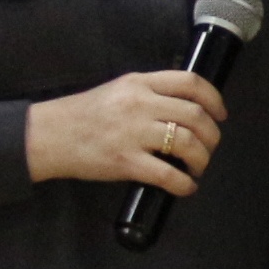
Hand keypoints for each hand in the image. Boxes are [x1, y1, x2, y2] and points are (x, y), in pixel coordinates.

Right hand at [26, 69, 225, 194]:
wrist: (47, 135)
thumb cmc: (84, 114)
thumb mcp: (118, 90)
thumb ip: (150, 93)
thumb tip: (186, 108)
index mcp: (139, 83)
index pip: (190, 83)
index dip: (214, 99)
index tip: (220, 115)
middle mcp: (140, 104)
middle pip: (196, 115)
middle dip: (212, 135)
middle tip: (209, 147)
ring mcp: (133, 133)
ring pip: (188, 143)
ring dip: (202, 159)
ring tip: (197, 167)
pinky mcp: (125, 161)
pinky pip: (168, 174)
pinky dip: (184, 183)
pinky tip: (186, 186)